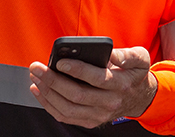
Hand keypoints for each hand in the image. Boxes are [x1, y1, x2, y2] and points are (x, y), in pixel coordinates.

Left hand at [29, 46, 157, 128]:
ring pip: (68, 108)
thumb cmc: (134, 74)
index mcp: (120, 84)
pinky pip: (65, 116)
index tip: (60, 62)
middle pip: (77, 95)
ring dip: (47, 93)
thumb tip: (111, 54)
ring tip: (35, 77)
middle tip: (37, 67)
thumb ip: (127, 55)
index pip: (97, 79)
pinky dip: (48, 104)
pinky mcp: (90, 121)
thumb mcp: (140, 58)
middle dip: (53, 80)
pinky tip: (38, 90)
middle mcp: (109, 102)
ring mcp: (98, 115)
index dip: (77, 70)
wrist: (139, 98)